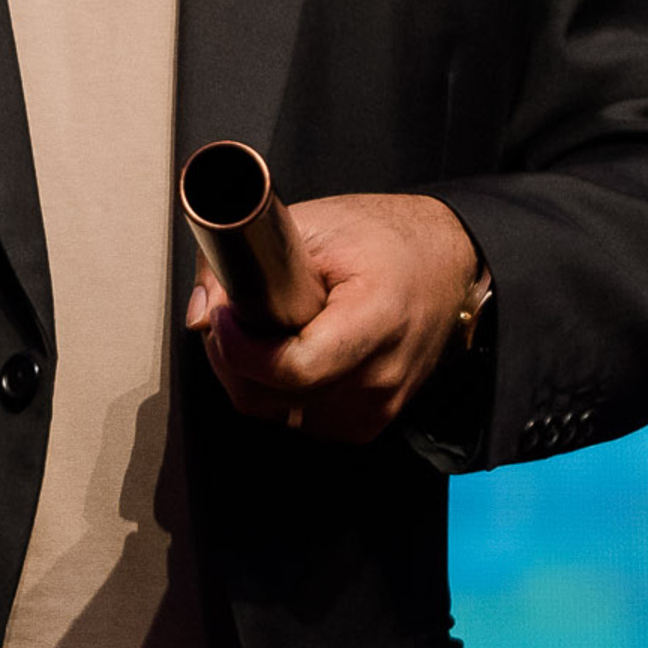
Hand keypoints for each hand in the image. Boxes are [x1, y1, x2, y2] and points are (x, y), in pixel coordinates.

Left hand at [187, 193, 478, 445]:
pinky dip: (279, 394)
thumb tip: (200, 315)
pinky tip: (285, 353)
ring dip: (253, 379)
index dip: (242, 349)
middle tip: (228, 318)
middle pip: (274, 400)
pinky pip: (302, 422)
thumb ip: (244, 264)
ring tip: (260, 332)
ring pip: (280, 417)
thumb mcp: (311, 225)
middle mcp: (382, 375)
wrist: (447, 263)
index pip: (295, 369)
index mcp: (375, 320)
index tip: (224, 316)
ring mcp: (379, 406)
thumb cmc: (384, 240)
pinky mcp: (371, 421)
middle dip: (233, 360)